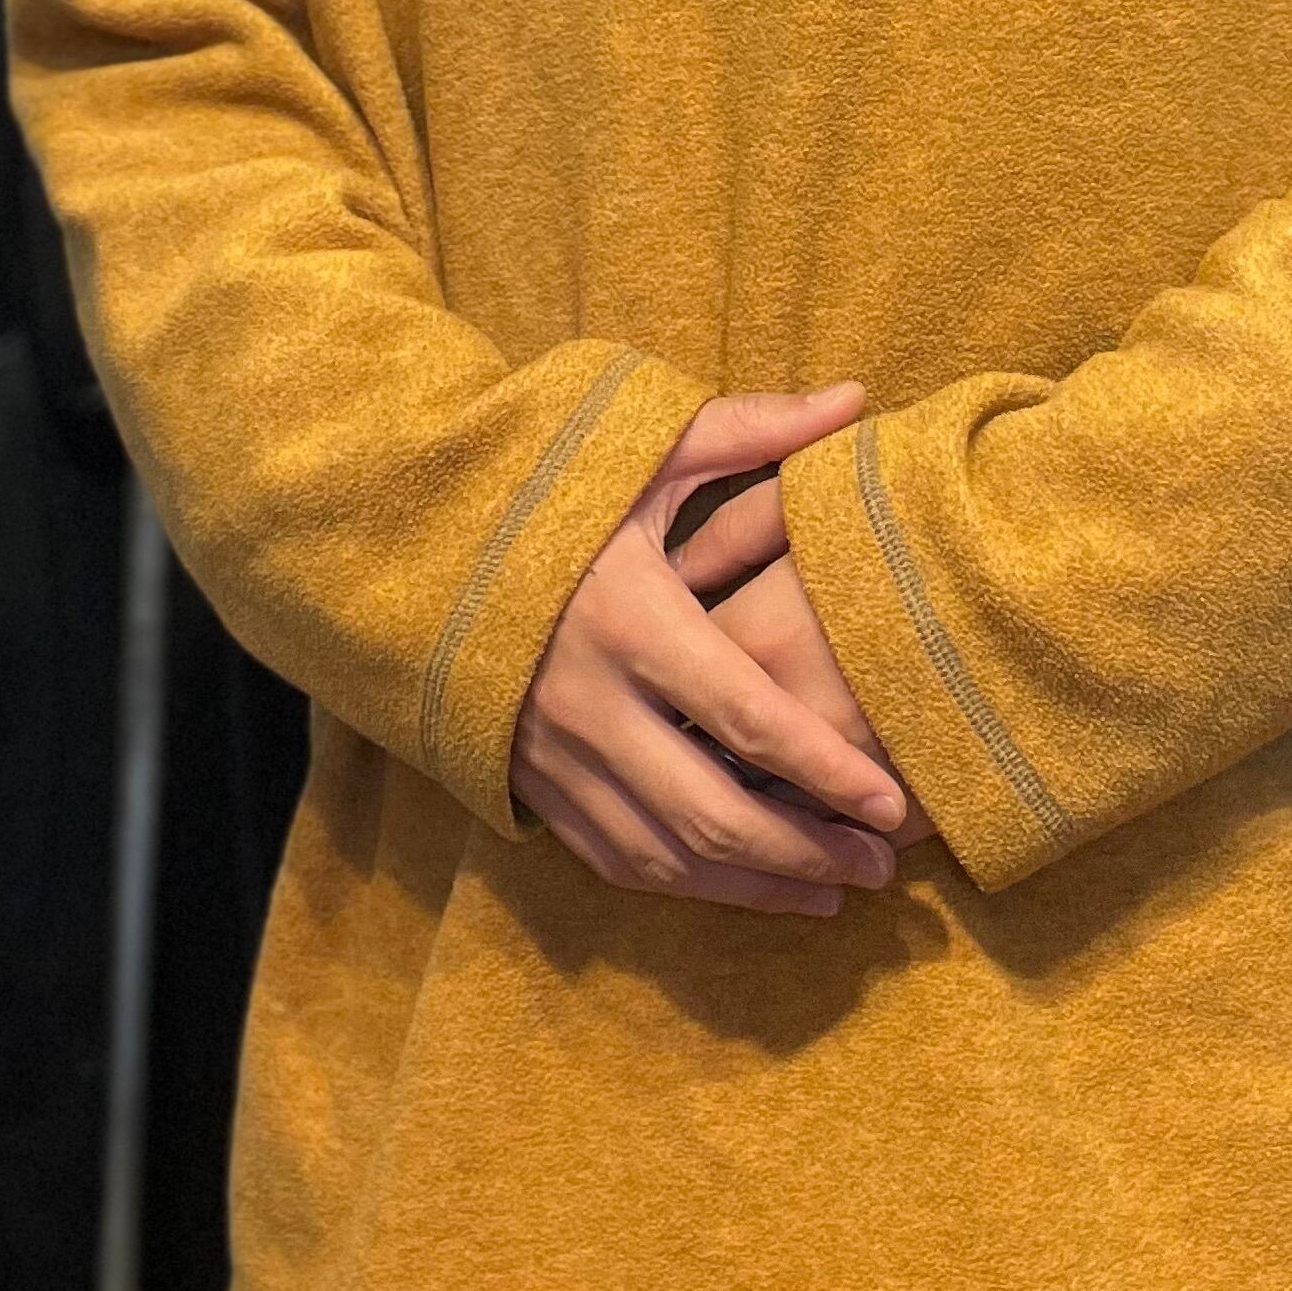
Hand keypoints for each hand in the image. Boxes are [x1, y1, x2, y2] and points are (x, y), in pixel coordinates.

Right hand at [511, 386, 909, 918]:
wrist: (396, 536)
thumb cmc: (537, 484)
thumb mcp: (637, 448)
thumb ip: (749, 433)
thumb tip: (856, 400)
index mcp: (630, 618)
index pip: (748, 716)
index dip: (827, 770)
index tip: (895, 805)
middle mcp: (588, 701)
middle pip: (712, 809)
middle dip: (806, 850)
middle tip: (883, 867)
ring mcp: (551, 753)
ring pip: (664, 854)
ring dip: (755, 884)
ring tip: (836, 891)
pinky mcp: (526, 781)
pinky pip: (614, 857)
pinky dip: (686, 883)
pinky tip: (747, 885)